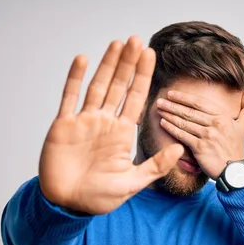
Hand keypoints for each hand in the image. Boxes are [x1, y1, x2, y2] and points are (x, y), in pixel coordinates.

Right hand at [39, 37, 183, 214]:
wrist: (67, 204)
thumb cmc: (98, 197)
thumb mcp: (131, 183)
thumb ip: (155, 166)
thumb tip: (180, 149)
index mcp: (121, 134)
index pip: (136, 99)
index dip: (143, 77)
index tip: (151, 55)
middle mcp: (104, 123)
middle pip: (118, 86)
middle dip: (128, 64)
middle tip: (137, 41)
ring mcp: (84, 122)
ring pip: (97, 86)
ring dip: (107, 64)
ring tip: (117, 43)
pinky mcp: (63, 125)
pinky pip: (70, 97)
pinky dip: (75, 78)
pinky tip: (83, 59)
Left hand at [156, 89, 243, 178]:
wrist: (234, 170)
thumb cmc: (236, 148)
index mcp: (223, 117)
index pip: (200, 103)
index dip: (184, 97)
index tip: (172, 94)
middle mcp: (215, 124)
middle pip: (189, 111)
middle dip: (172, 104)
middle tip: (160, 100)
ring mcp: (207, 136)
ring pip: (184, 122)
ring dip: (169, 114)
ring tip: (159, 109)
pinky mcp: (200, 147)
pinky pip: (182, 135)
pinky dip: (171, 128)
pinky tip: (163, 123)